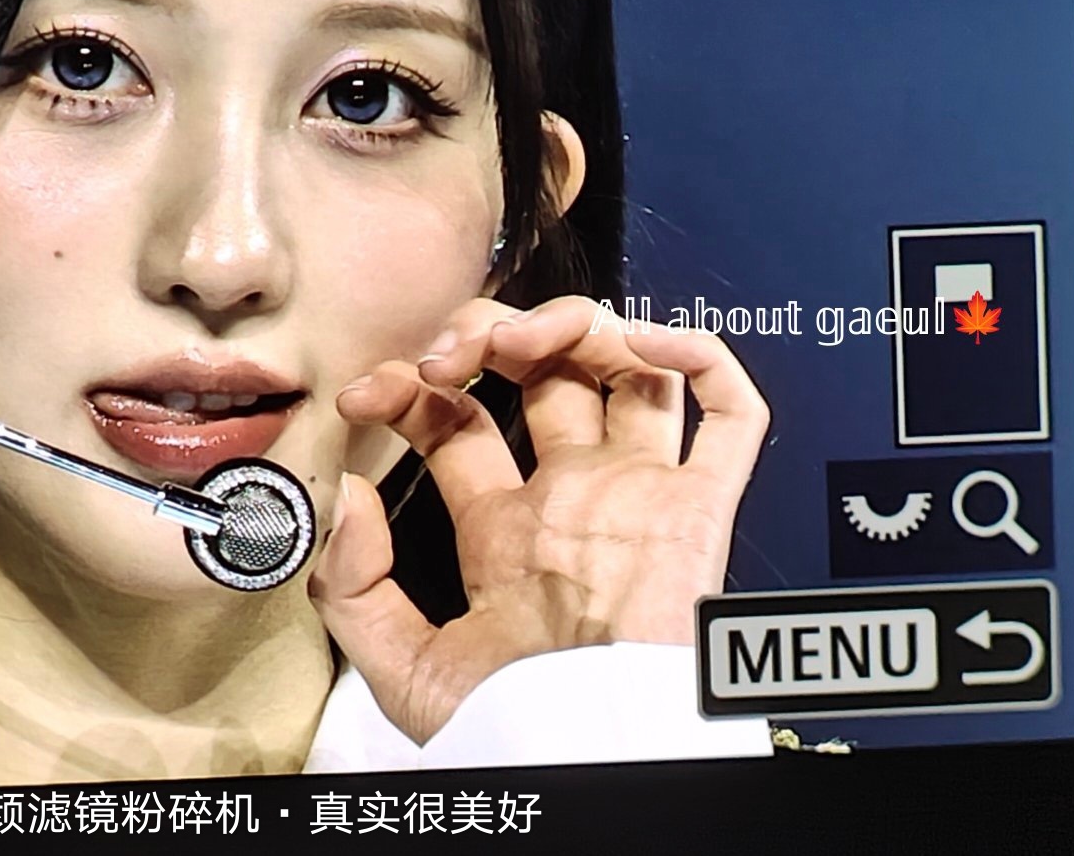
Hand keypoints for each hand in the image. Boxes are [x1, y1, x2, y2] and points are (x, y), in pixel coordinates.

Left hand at [307, 295, 768, 744]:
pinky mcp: (701, 508)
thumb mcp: (399, 665)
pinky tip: (639, 341)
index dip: (406, 390)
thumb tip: (349, 492)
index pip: (456, 421)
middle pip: (542, 377)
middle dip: (487, 337)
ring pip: (629, 370)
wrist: (584, 754)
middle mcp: (575, 498)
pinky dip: (698, 356)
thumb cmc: (509, 728)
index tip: (364, 393)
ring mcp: (640, 494)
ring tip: (518, 338)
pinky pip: (729, 414)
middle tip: (445, 350)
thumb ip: (353, 585)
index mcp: (507, 532)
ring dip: (574, 324)